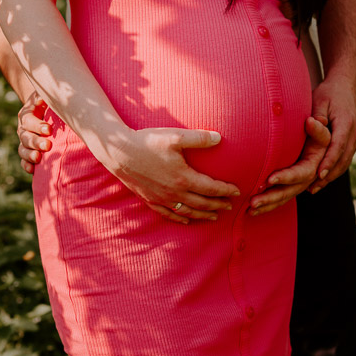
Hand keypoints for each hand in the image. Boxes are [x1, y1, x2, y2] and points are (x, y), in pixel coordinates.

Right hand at [16, 93, 50, 173]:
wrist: (42, 109)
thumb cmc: (47, 102)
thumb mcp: (44, 95)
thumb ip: (44, 96)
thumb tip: (41, 100)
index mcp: (26, 115)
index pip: (29, 121)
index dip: (37, 126)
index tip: (49, 130)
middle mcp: (23, 129)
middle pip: (26, 137)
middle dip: (36, 142)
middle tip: (47, 145)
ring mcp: (24, 142)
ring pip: (23, 150)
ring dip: (30, 155)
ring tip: (38, 158)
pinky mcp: (28, 151)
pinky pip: (24, 160)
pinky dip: (27, 165)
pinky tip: (33, 170)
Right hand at [105, 127, 239, 224]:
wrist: (118, 152)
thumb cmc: (147, 142)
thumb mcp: (175, 136)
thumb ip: (198, 138)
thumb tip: (219, 137)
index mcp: (183, 178)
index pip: (211, 188)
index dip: (226, 190)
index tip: (237, 191)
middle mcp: (174, 193)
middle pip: (202, 203)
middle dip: (218, 205)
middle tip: (230, 205)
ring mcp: (161, 199)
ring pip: (188, 211)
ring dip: (203, 214)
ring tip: (215, 215)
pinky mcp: (150, 200)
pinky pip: (169, 214)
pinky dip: (181, 218)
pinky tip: (187, 219)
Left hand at [247, 116, 331, 215]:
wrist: (316, 137)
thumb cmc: (316, 131)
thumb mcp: (320, 130)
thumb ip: (318, 129)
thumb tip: (311, 121)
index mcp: (315, 164)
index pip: (302, 173)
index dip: (287, 177)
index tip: (270, 179)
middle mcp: (308, 178)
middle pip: (290, 191)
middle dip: (271, 197)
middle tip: (253, 201)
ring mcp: (299, 184)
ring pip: (283, 198)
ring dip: (267, 205)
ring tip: (249, 210)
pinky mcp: (290, 187)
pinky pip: (279, 199)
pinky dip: (266, 206)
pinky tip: (250, 212)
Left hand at [306, 75, 355, 192]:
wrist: (346, 87)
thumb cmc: (329, 92)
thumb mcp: (320, 98)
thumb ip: (317, 113)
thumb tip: (314, 124)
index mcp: (346, 123)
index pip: (338, 146)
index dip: (329, 161)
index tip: (319, 174)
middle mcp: (354, 134)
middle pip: (342, 159)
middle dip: (328, 176)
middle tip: (312, 188)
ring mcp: (355, 139)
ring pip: (344, 162)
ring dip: (330, 177)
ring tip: (313, 189)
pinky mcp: (351, 142)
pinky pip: (344, 160)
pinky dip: (334, 171)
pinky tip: (321, 180)